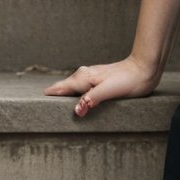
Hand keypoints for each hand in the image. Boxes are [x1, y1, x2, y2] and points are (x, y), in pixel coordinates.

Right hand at [43, 55, 161, 117]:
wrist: (144, 69)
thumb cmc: (128, 80)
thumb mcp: (109, 91)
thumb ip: (92, 99)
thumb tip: (77, 111)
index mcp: (84, 78)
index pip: (61, 88)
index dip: (49, 96)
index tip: (36, 105)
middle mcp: (84, 75)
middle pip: (63, 88)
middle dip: (53, 96)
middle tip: (39, 109)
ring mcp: (90, 76)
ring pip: (71, 87)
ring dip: (62, 95)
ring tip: (51, 104)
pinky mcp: (97, 80)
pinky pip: (79, 88)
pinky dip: (73, 94)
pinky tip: (73, 99)